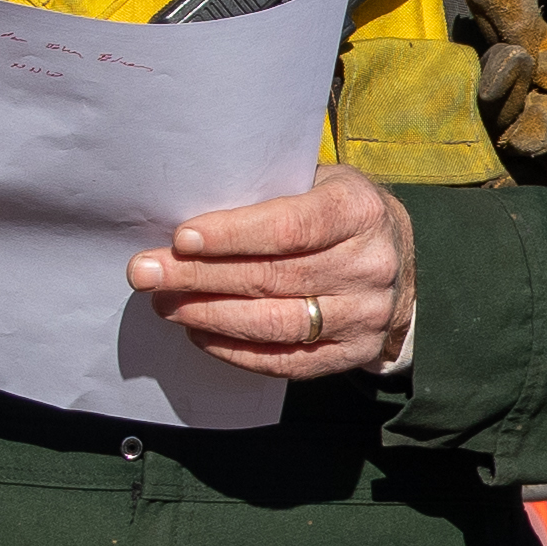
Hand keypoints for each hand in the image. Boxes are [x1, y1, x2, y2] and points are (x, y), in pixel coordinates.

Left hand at [131, 165, 418, 381]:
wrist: (400, 258)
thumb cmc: (337, 212)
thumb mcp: (318, 183)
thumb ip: (268, 196)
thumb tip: (186, 225)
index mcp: (359, 211)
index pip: (289, 228)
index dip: (232, 235)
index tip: (181, 239)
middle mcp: (369, 265)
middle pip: (273, 277)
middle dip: (199, 277)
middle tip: (146, 274)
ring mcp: (365, 316)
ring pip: (276, 324)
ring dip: (210, 316)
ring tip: (164, 304)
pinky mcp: (353, 353)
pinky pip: (287, 362)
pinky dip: (236, 352)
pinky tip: (199, 333)